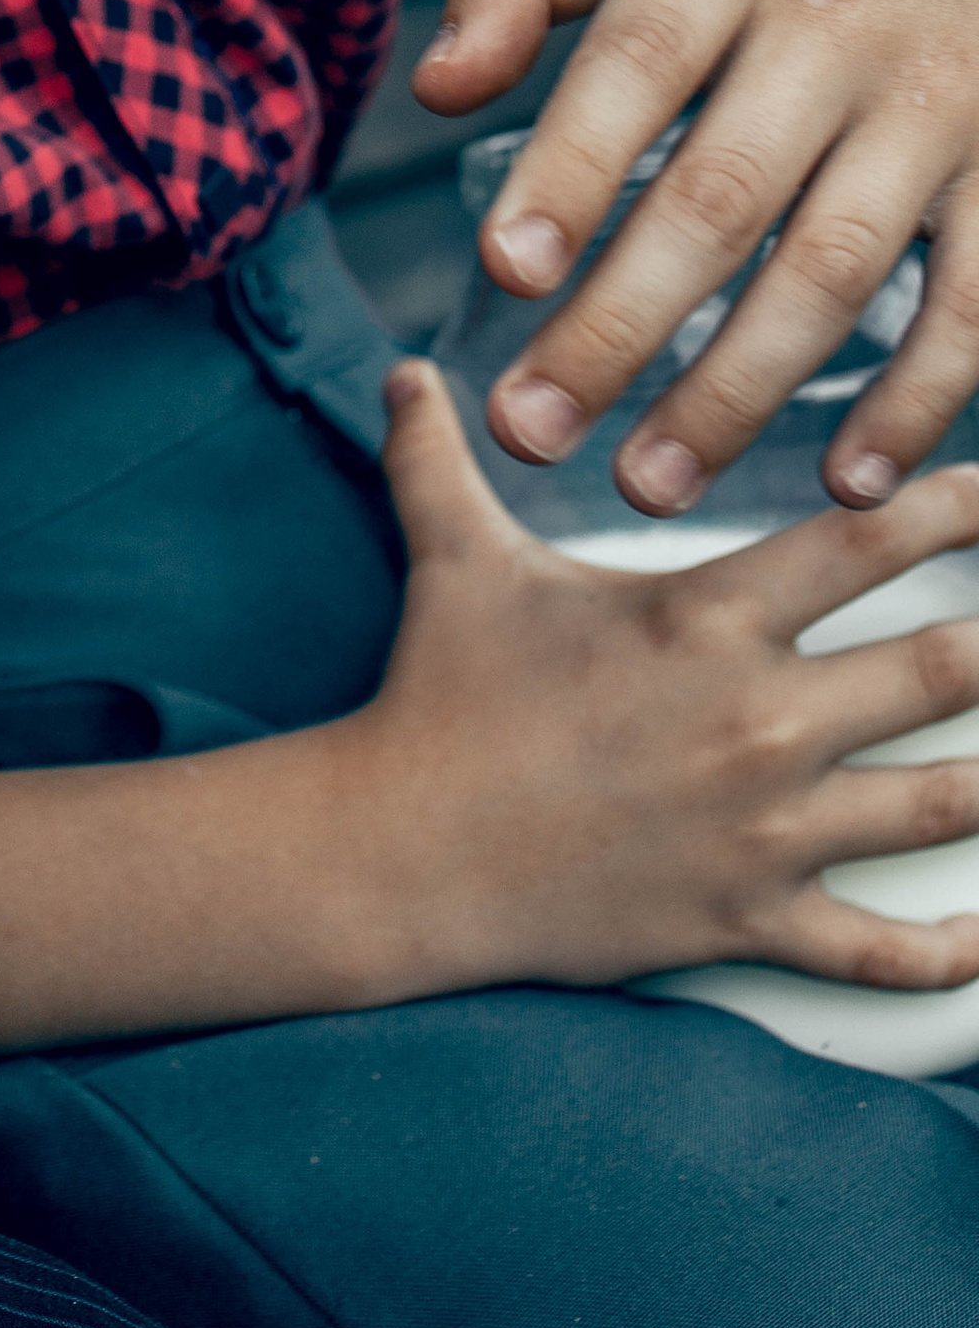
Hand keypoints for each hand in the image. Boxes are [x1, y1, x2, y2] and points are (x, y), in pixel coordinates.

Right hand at [341, 364, 978, 998]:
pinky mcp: (752, 921)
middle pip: (944, 669)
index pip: (867, 541)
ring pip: (944, 804)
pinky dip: (955, 955)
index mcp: (706, 618)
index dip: (957, 507)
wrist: (403, 851)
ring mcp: (765, 829)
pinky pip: (884, 953)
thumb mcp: (452, 558)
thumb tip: (407, 372)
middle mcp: (758, 719)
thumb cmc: (438, 698)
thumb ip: (440, 454)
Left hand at [412, 0, 978, 512]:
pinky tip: (846, 480)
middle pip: (720, 193)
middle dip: (620, 324)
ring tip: (646, 484)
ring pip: (835, 265)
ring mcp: (934, 101)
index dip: (571, 168)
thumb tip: (432, 91)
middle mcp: (832, 26)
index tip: (504, 271)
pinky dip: (918, 397)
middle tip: (529, 431)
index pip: (635, 62)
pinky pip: (975, 297)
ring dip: (740, 388)